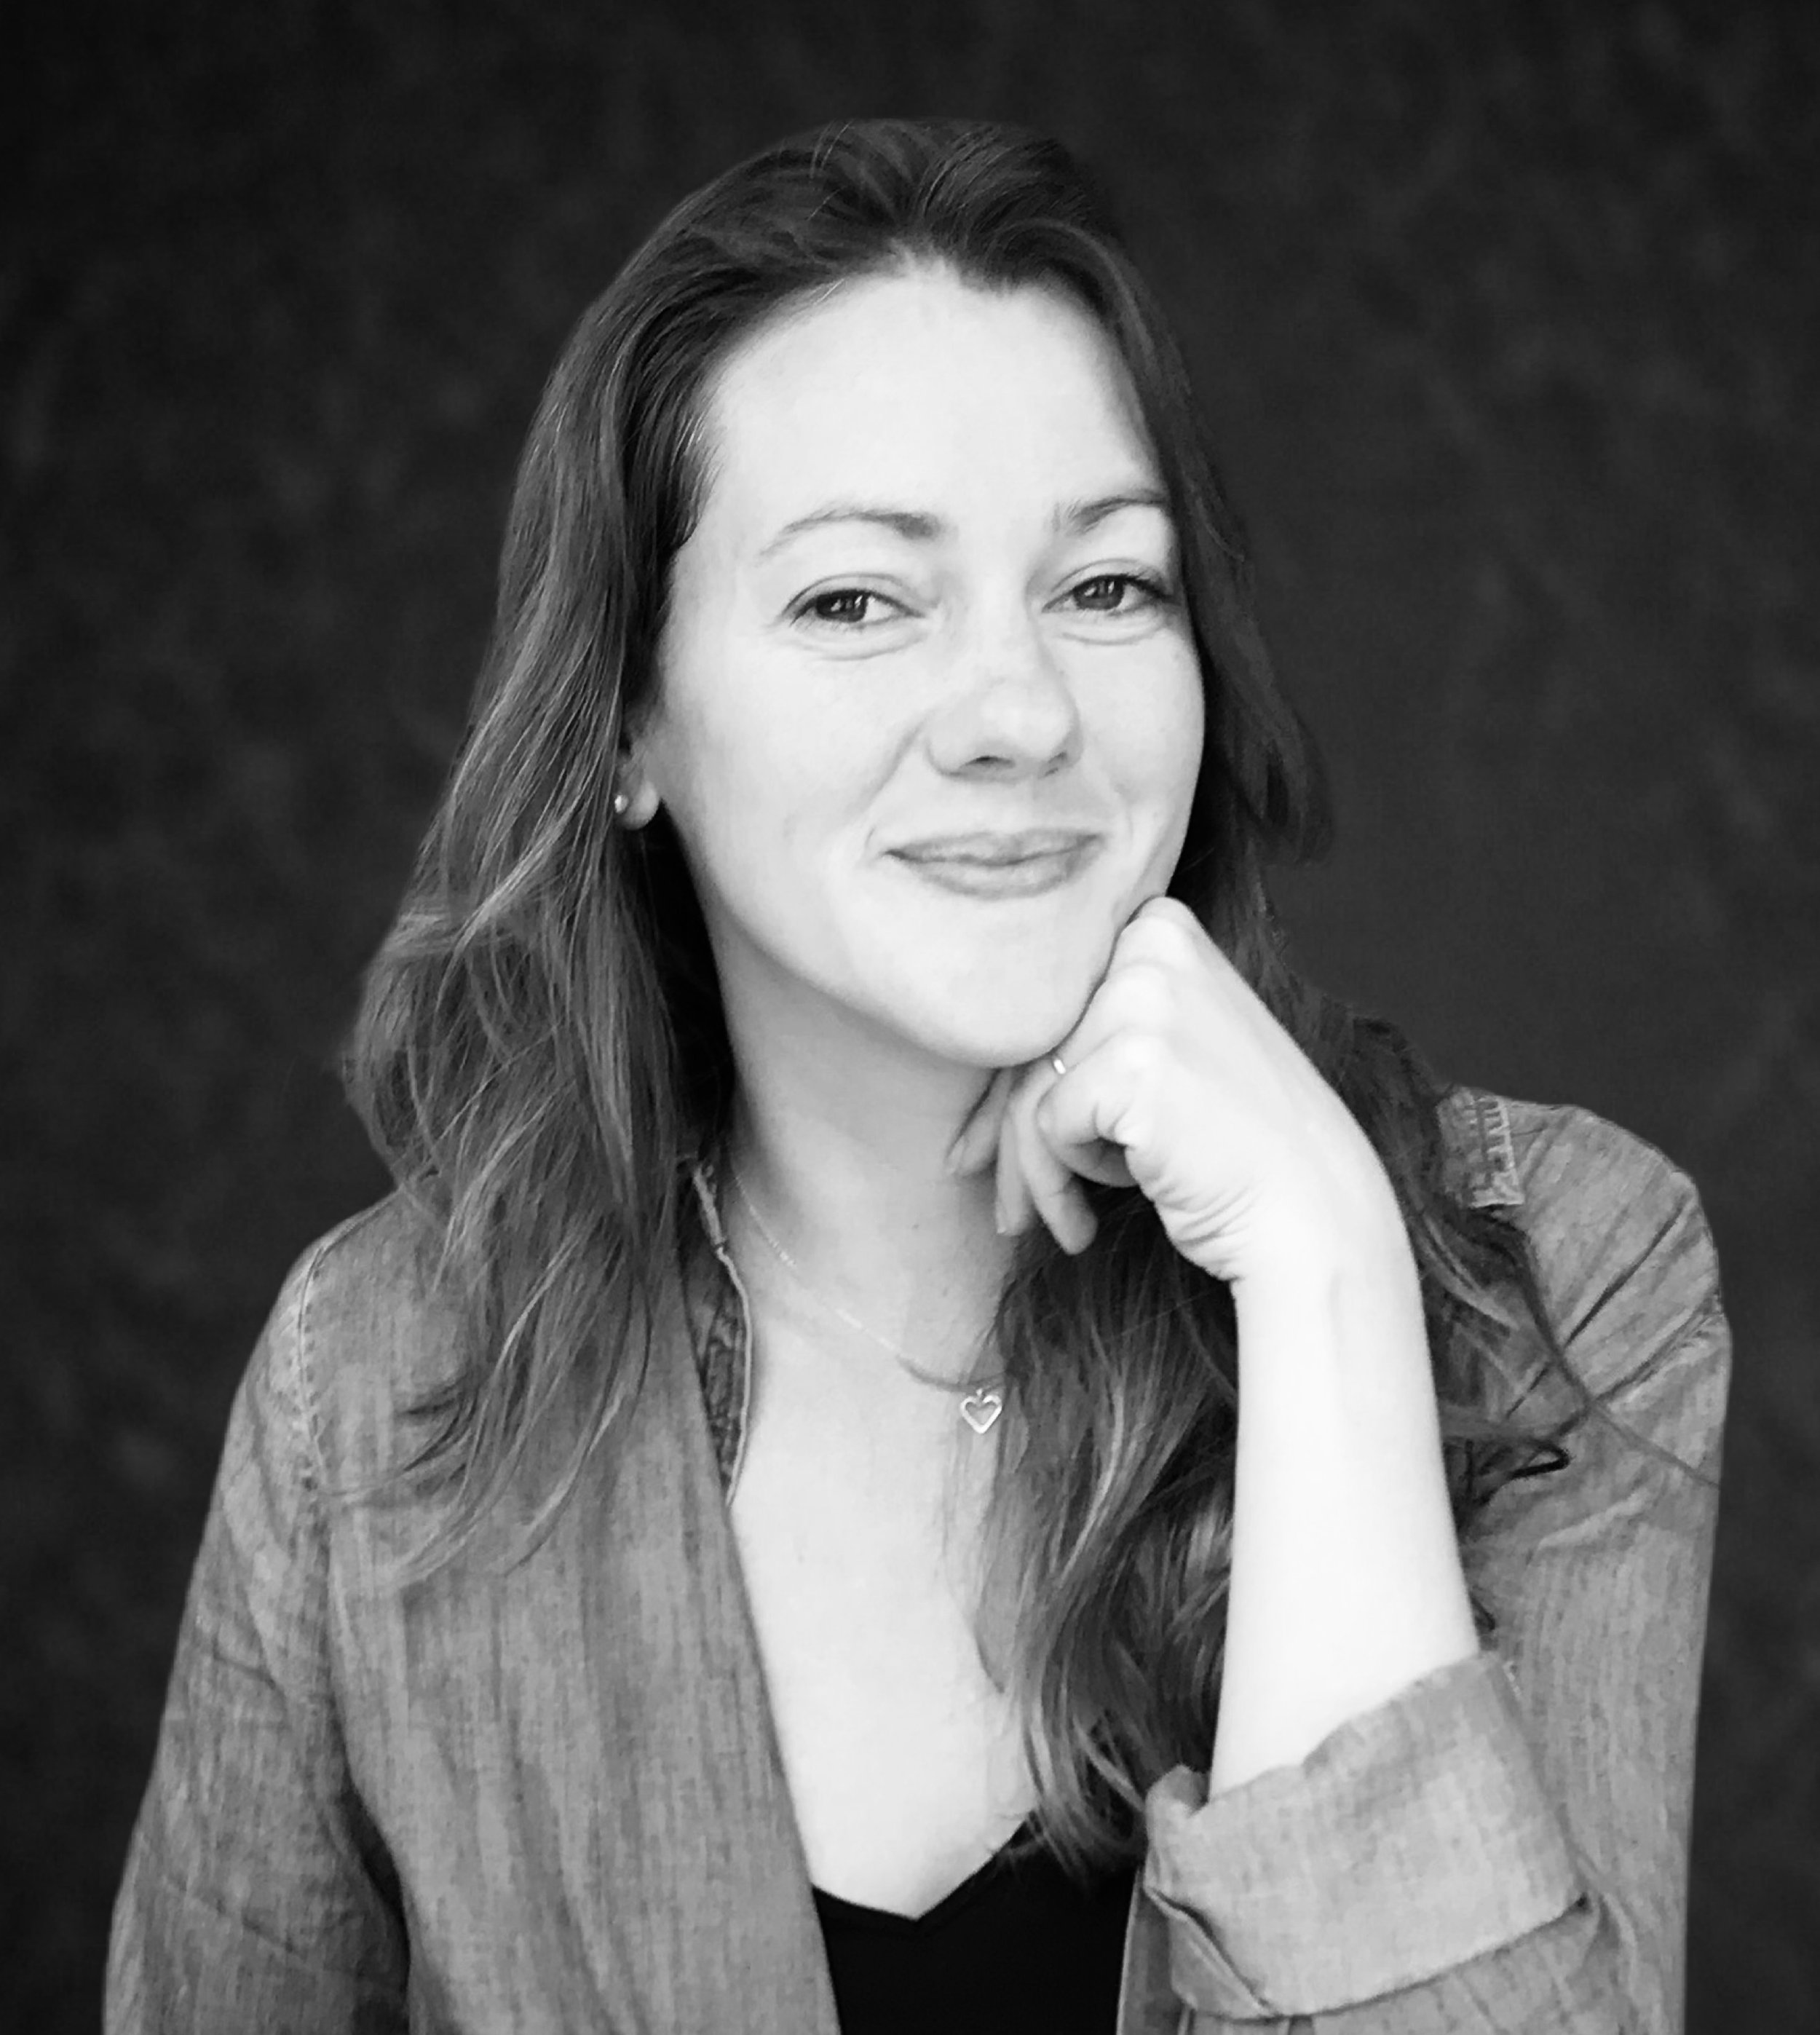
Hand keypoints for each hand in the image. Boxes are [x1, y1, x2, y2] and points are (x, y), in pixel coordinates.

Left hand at [946, 897, 1398, 1284]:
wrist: (1312, 1216)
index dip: (1012, 1084)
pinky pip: (1049, 1126)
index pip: (1047, 1005)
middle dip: (1008, 1140)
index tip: (985, 1153)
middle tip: (1011, 1214)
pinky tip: (1122, 1197)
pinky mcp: (1133, 1062)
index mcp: (1161, 926)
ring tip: (1069, 1227)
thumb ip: (1091, 1038)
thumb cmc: (1235, 1148)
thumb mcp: (1167, 1055)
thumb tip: (980, 1089)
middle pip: (1031, 1044)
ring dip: (1038, 1175)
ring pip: (1032, 1090)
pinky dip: (1070, 1179)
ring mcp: (1145, 999)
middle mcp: (1151, 944)